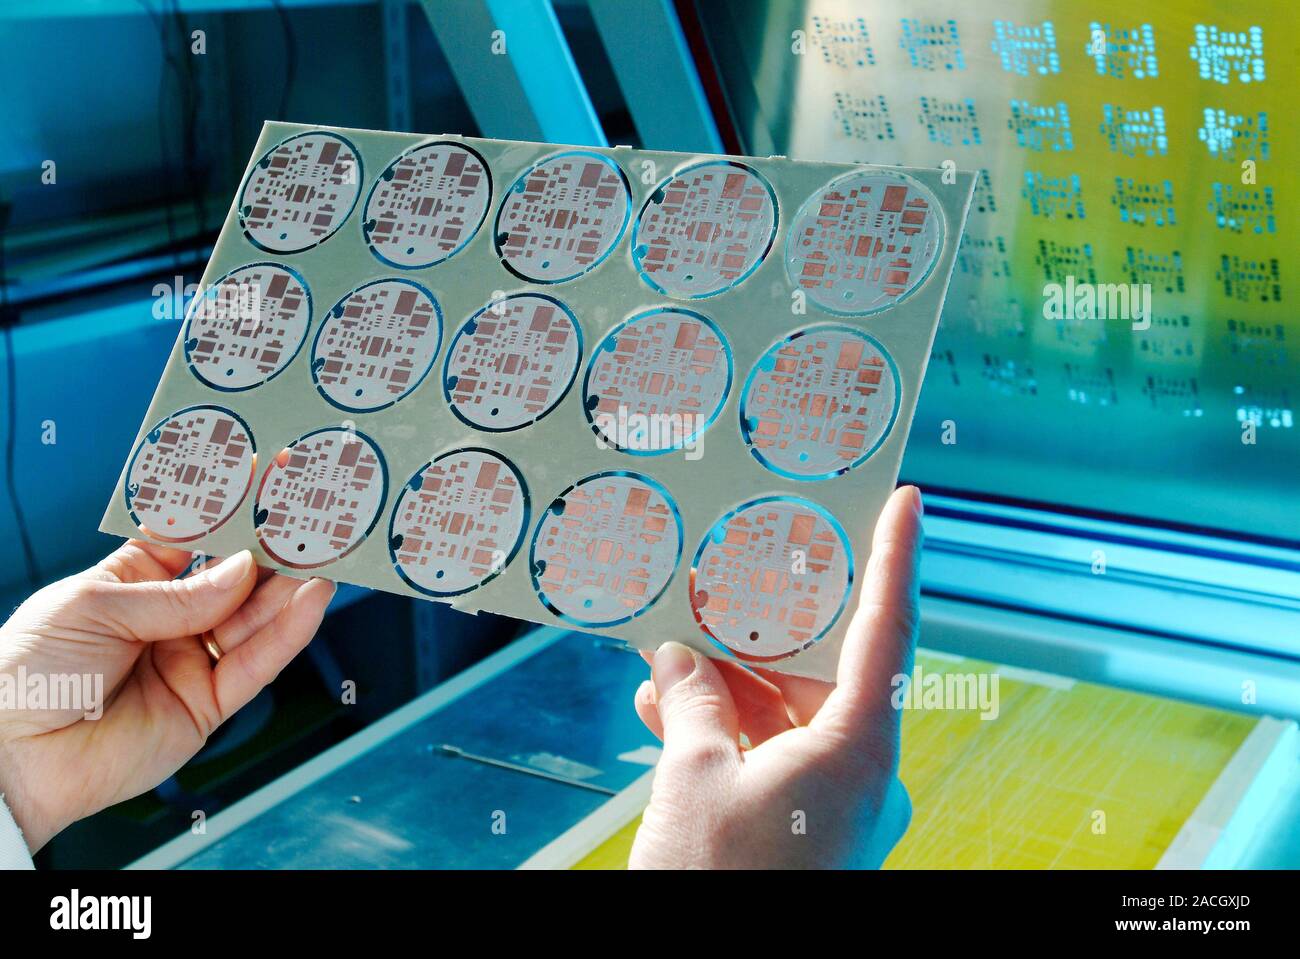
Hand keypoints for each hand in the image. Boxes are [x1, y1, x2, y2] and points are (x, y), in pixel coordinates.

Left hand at [0, 540, 332, 851]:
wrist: (13, 756)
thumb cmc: (30, 670)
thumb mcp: (97, 607)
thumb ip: (178, 595)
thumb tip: (244, 571)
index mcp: (132, 581)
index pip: (193, 538)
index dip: (228, 514)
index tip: (264, 484)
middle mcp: (169, 620)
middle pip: (235, 579)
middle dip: (273, 551)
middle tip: (312, 521)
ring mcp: (190, 661)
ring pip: (253, 620)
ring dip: (291, 589)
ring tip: (325, 555)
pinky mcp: (208, 705)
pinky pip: (255, 666)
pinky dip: (287, 635)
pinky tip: (311, 602)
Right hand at [629, 485, 921, 868]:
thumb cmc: (720, 884)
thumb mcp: (692, 777)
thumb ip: (694, 704)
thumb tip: (679, 660)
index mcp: (860, 751)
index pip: (888, 631)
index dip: (897, 559)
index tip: (907, 502)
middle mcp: (862, 776)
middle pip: (825, 675)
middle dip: (764, 636)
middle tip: (727, 584)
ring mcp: (836, 807)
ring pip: (791, 719)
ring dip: (730, 689)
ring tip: (669, 656)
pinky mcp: (807, 831)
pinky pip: (773, 759)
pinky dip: (726, 734)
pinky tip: (669, 711)